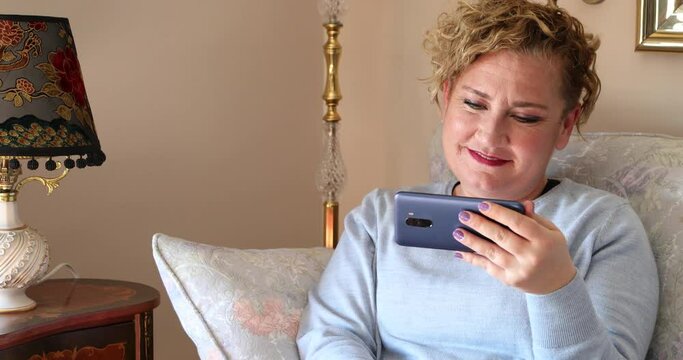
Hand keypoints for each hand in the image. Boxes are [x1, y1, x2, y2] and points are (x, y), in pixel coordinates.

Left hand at [452, 201, 575, 293]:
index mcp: (543, 240)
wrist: (557, 284)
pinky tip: (460, 251)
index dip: (499, 213)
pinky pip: (487, 267)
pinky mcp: (510, 280)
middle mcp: (531, 256)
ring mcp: (519, 270)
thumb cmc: (551, 250)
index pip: (518, 223)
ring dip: (472, 242)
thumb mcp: (551, 232)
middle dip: (480, 225)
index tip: (482, 204)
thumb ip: (534, 218)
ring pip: (491, 253)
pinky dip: (473, 259)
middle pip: (501, 237)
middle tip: (463, 215)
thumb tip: (522, 203)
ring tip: (457, 231)